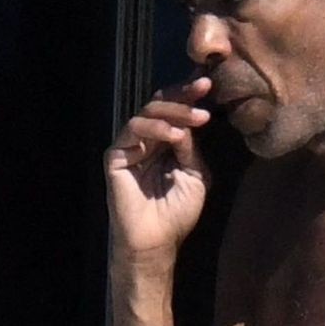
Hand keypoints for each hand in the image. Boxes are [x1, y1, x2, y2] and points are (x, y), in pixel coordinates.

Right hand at [104, 77, 214, 263]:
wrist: (157, 240)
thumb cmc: (177, 213)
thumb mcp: (195, 175)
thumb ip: (191, 147)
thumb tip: (189, 121)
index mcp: (166, 143)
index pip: (175, 111)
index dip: (189, 96)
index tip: (209, 85)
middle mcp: (147, 141)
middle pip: (160, 105)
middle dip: (183, 95)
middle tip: (203, 89)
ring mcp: (130, 147)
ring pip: (147, 112)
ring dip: (175, 111)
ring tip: (197, 118)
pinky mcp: (115, 156)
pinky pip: (132, 130)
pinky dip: (154, 128)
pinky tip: (175, 136)